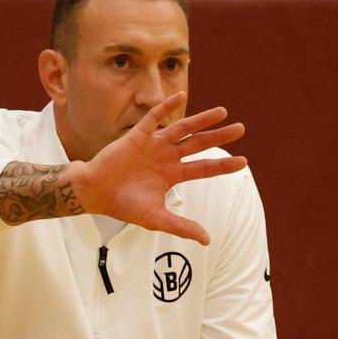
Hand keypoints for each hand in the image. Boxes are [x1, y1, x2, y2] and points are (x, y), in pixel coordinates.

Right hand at [75, 93, 247, 244]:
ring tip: (222, 112)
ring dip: (201, 120)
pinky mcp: (137, 136)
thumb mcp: (155, 219)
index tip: (243, 161)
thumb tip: (207, 240)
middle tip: (241, 129)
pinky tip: (180, 97)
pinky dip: (166, 108)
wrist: (94, 193)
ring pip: (182, 129)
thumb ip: (181, 227)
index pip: (203, 167)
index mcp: (172, 175)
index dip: (223, 165)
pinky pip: (153, 118)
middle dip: (219, 137)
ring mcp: (153, 145)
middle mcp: (166, 157)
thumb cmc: (122, 206)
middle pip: (198, 144)